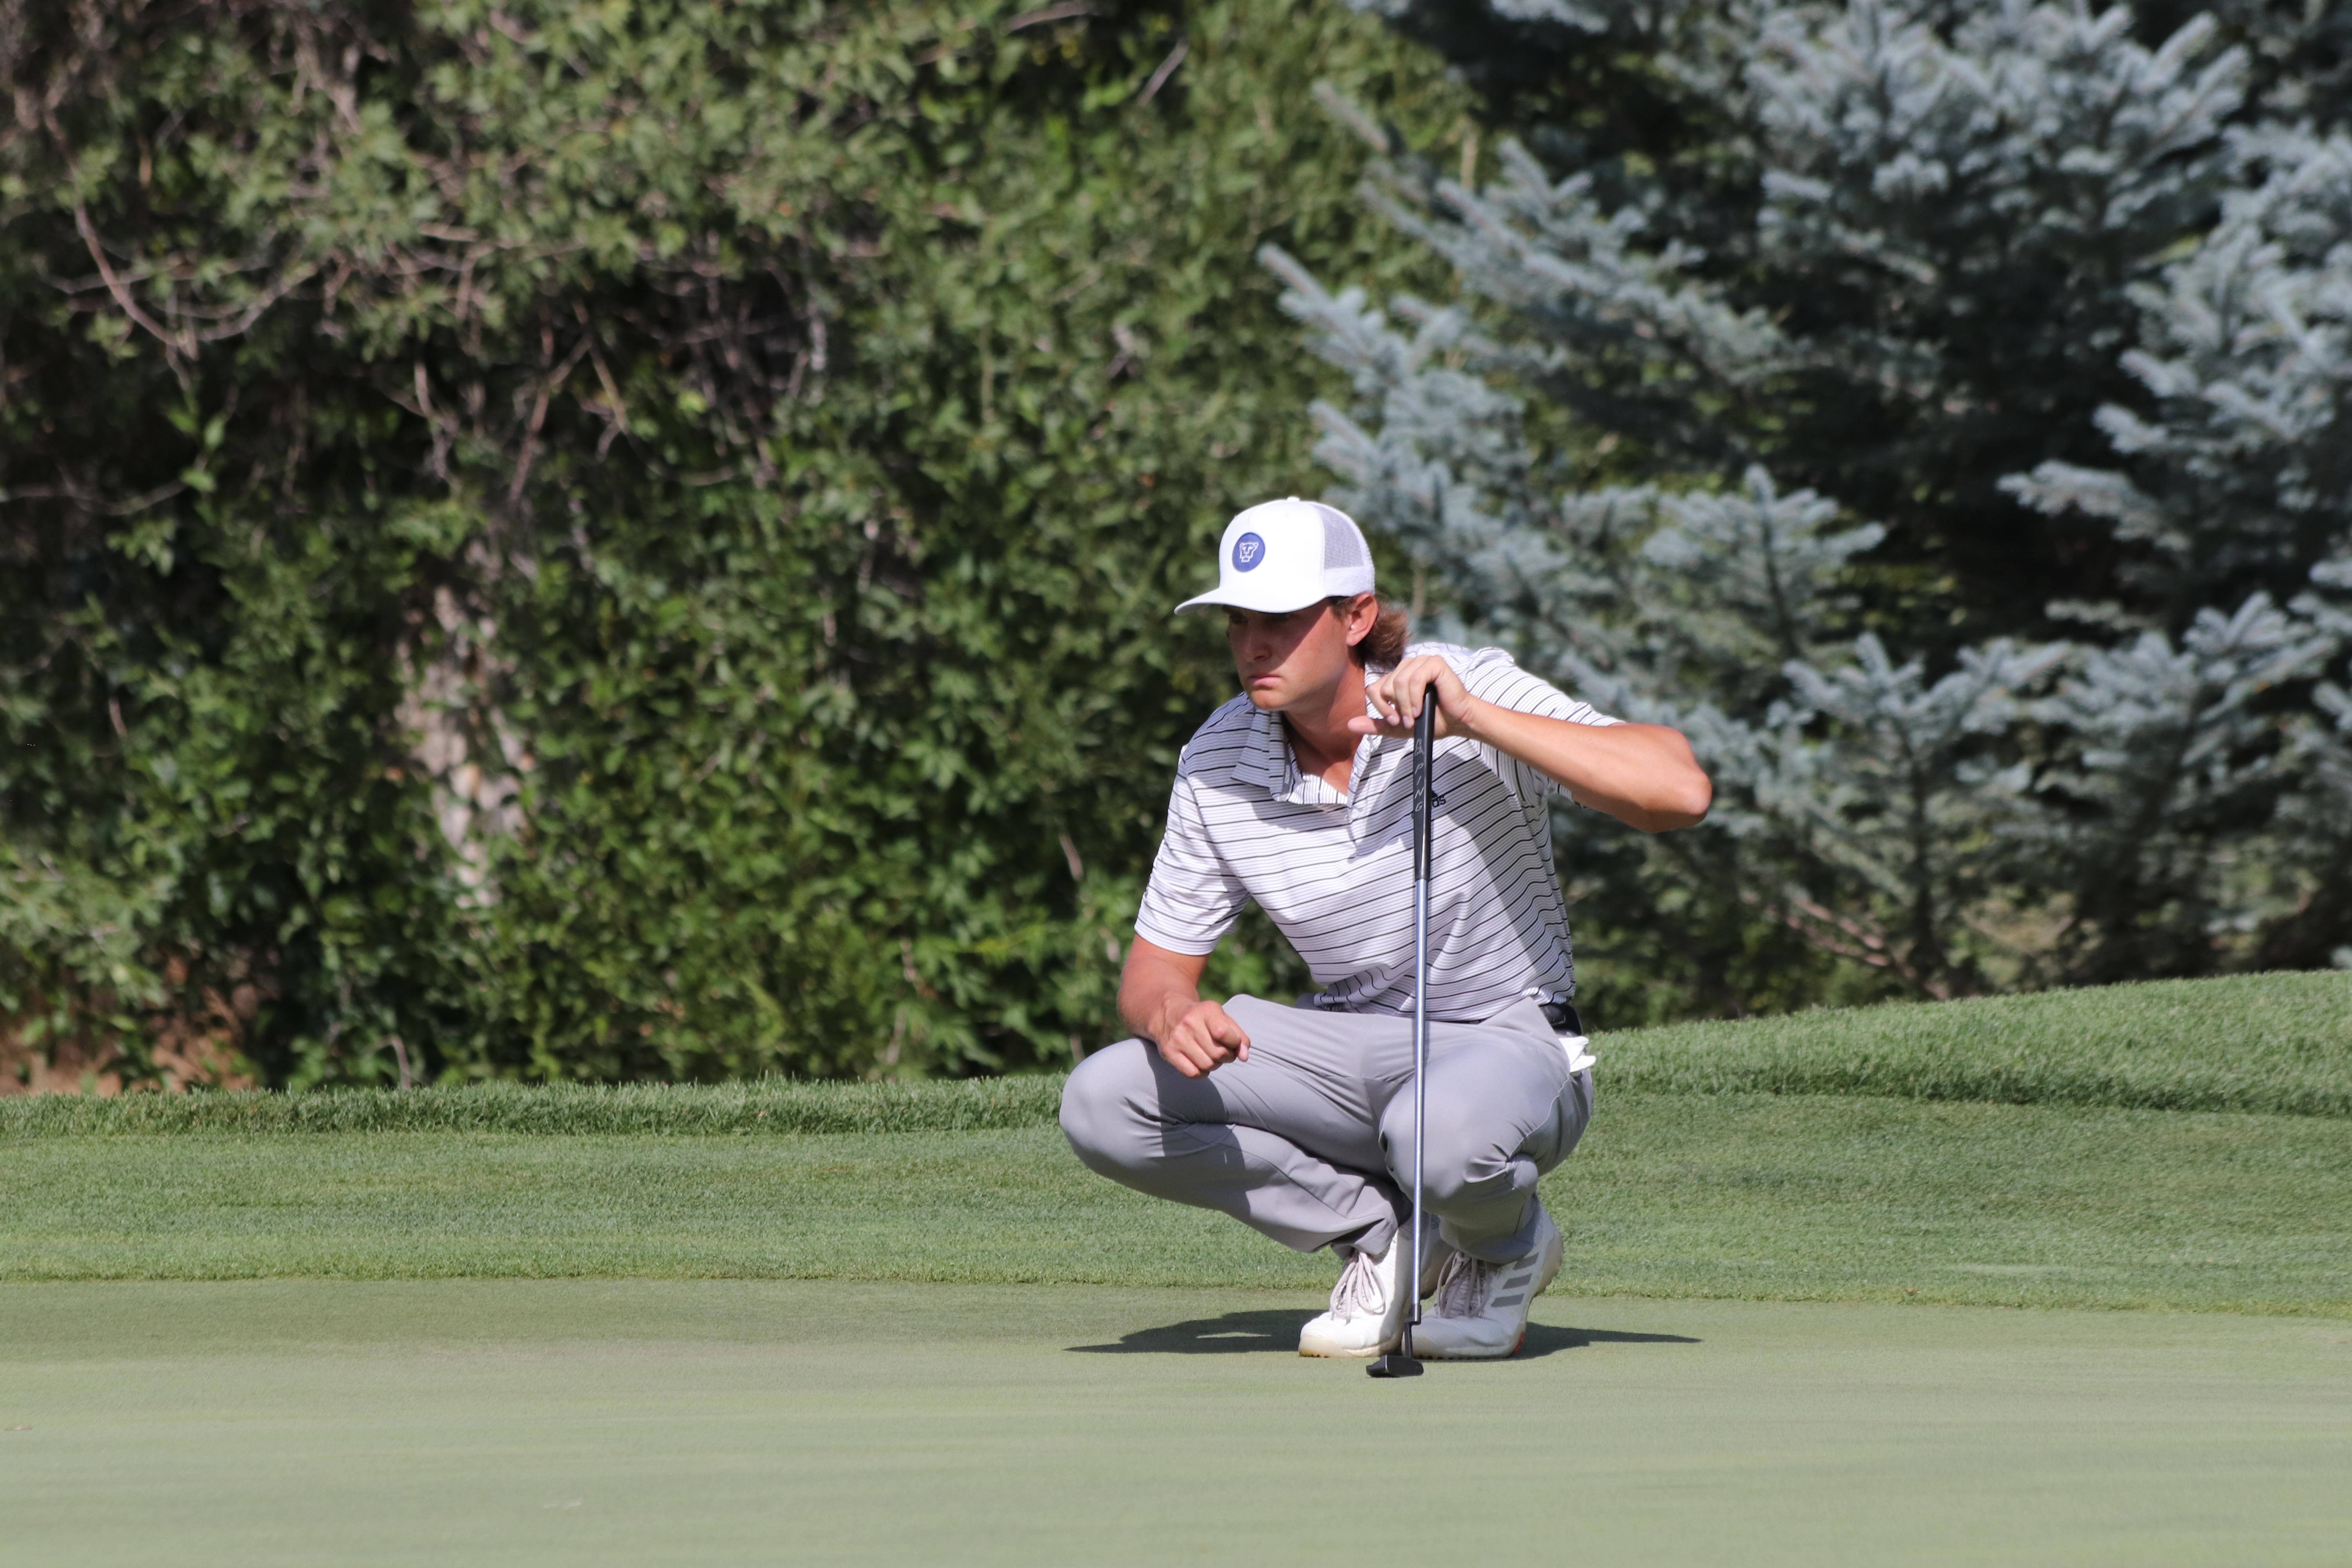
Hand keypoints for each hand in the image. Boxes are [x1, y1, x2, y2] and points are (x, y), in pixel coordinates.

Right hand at [1151, 997, 1250, 1077]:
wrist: (1168, 1014)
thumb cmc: (1203, 1018)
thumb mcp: (1222, 1019)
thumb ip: (1239, 1036)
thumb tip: (1245, 1057)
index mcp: (1206, 1010)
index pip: (1224, 1033)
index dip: (1234, 1043)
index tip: (1232, 1041)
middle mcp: (1189, 1023)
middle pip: (1218, 1053)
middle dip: (1227, 1056)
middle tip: (1223, 1051)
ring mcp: (1177, 1038)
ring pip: (1207, 1065)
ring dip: (1215, 1065)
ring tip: (1211, 1056)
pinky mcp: (1168, 1052)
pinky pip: (1193, 1073)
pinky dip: (1202, 1073)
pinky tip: (1200, 1063)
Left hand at [1348, 653, 1480, 741]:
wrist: (1458, 722)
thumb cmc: (1433, 721)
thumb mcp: (1399, 726)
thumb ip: (1376, 724)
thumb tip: (1350, 725)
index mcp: (1397, 676)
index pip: (1373, 687)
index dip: (1381, 707)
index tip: (1395, 720)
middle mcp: (1408, 666)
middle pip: (1384, 685)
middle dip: (1395, 708)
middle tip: (1408, 720)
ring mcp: (1421, 661)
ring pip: (1398, 682)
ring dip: (1405, 705)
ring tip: (1416, 716)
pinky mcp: (1435, 663)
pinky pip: (1414, 679)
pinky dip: (1415, 698)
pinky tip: (1421, 709)